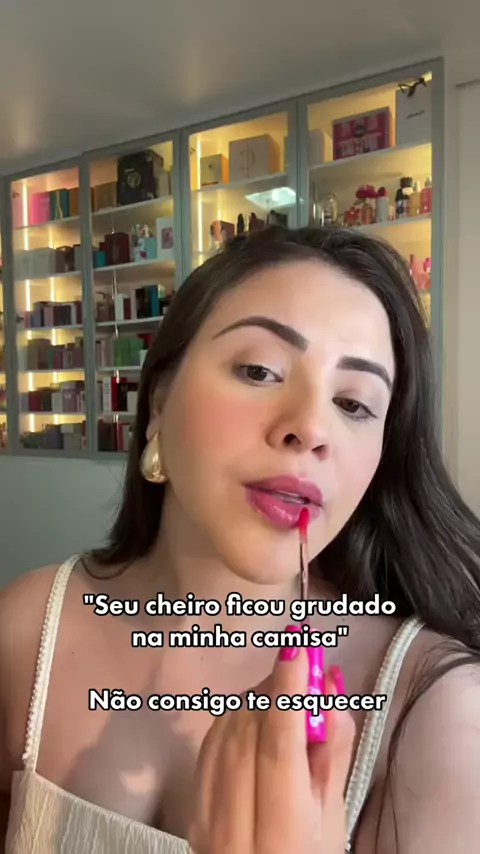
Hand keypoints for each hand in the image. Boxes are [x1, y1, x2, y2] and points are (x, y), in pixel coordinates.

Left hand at [188, 646, 354, 853]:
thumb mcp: (334, 819)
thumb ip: (333, 753)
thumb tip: (330, 687)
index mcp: (281, 836)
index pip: (279, 749)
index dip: (288, 694)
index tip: (297, 646)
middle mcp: (233, 826)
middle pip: (247, 733)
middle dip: (275, 688)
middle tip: (302, 662)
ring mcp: (203, 816)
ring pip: (223, 731)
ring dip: (255, 698)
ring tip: (286, 690)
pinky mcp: (192, 804)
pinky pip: (210, 743)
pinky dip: (235, 716)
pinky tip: (257, 713)